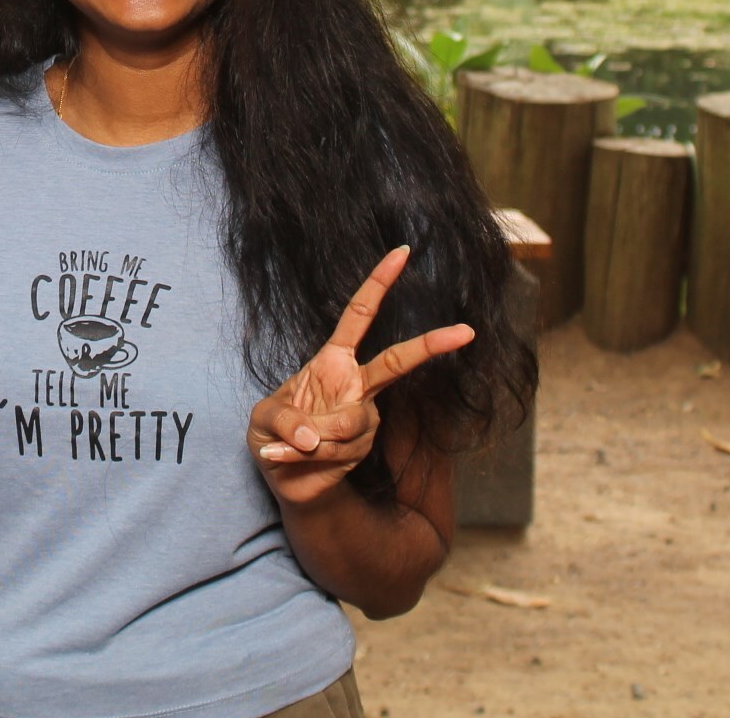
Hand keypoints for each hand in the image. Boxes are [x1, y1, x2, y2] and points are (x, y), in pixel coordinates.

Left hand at [249, 246, 474, 506]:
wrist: (285, 479)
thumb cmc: (272, 436)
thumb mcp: (263, 419)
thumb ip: (282, 420)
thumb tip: (312, 436)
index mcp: (332, 361)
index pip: (360, 315)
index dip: (379, 283)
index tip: (402, 251)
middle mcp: (355, 385)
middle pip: (397, 361)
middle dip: (431, 345)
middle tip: (466, 331)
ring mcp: (365, 417)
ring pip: (349, 423)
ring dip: (312, 439)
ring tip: (291, 446)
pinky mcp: (362, 447)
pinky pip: (336, 451)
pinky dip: (305, 457)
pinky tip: (289, 458)